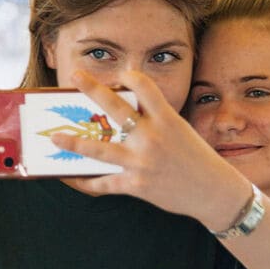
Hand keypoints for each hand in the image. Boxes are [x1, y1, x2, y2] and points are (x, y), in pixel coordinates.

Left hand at [49, 71, 249, 230]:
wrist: (214, 193)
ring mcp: (142, 163)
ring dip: (73, 142)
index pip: (144, 86)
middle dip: (92, 89)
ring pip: (99, 150)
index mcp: (167, 120)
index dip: (130, 76)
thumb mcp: (182, 132)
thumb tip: (121, 117)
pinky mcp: (136, 186)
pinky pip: (103, 184)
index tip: (121, 75)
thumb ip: (156, 121)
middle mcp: (152, 138)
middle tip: (75, 76)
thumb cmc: (198, 160)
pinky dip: (86, 182)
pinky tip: (72, 178)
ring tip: (55, 137)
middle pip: (116, 108)